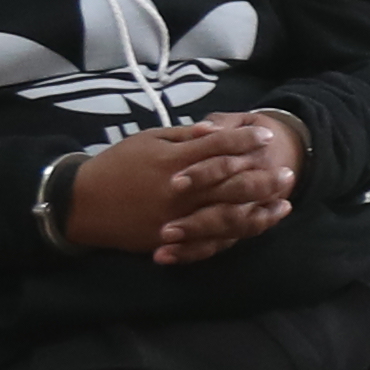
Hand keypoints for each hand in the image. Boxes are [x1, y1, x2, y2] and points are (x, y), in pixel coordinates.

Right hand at [59, 118, 297, 261]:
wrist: (81, 204)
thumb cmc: (116, 166)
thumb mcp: (147, 141)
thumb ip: (182, 138)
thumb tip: (214, 130)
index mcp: (173, 161)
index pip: (218, 148)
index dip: (245, 140)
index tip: (266, 135)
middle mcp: (178, 191)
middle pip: (231, 184)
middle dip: (263, 178)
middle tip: (288, 172)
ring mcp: (176, 218)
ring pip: (227, 216)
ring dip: (259, 210)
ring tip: (284, 204)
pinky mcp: (171, 240)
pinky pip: (209, 240)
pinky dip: (235, 235)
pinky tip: (254, 229)